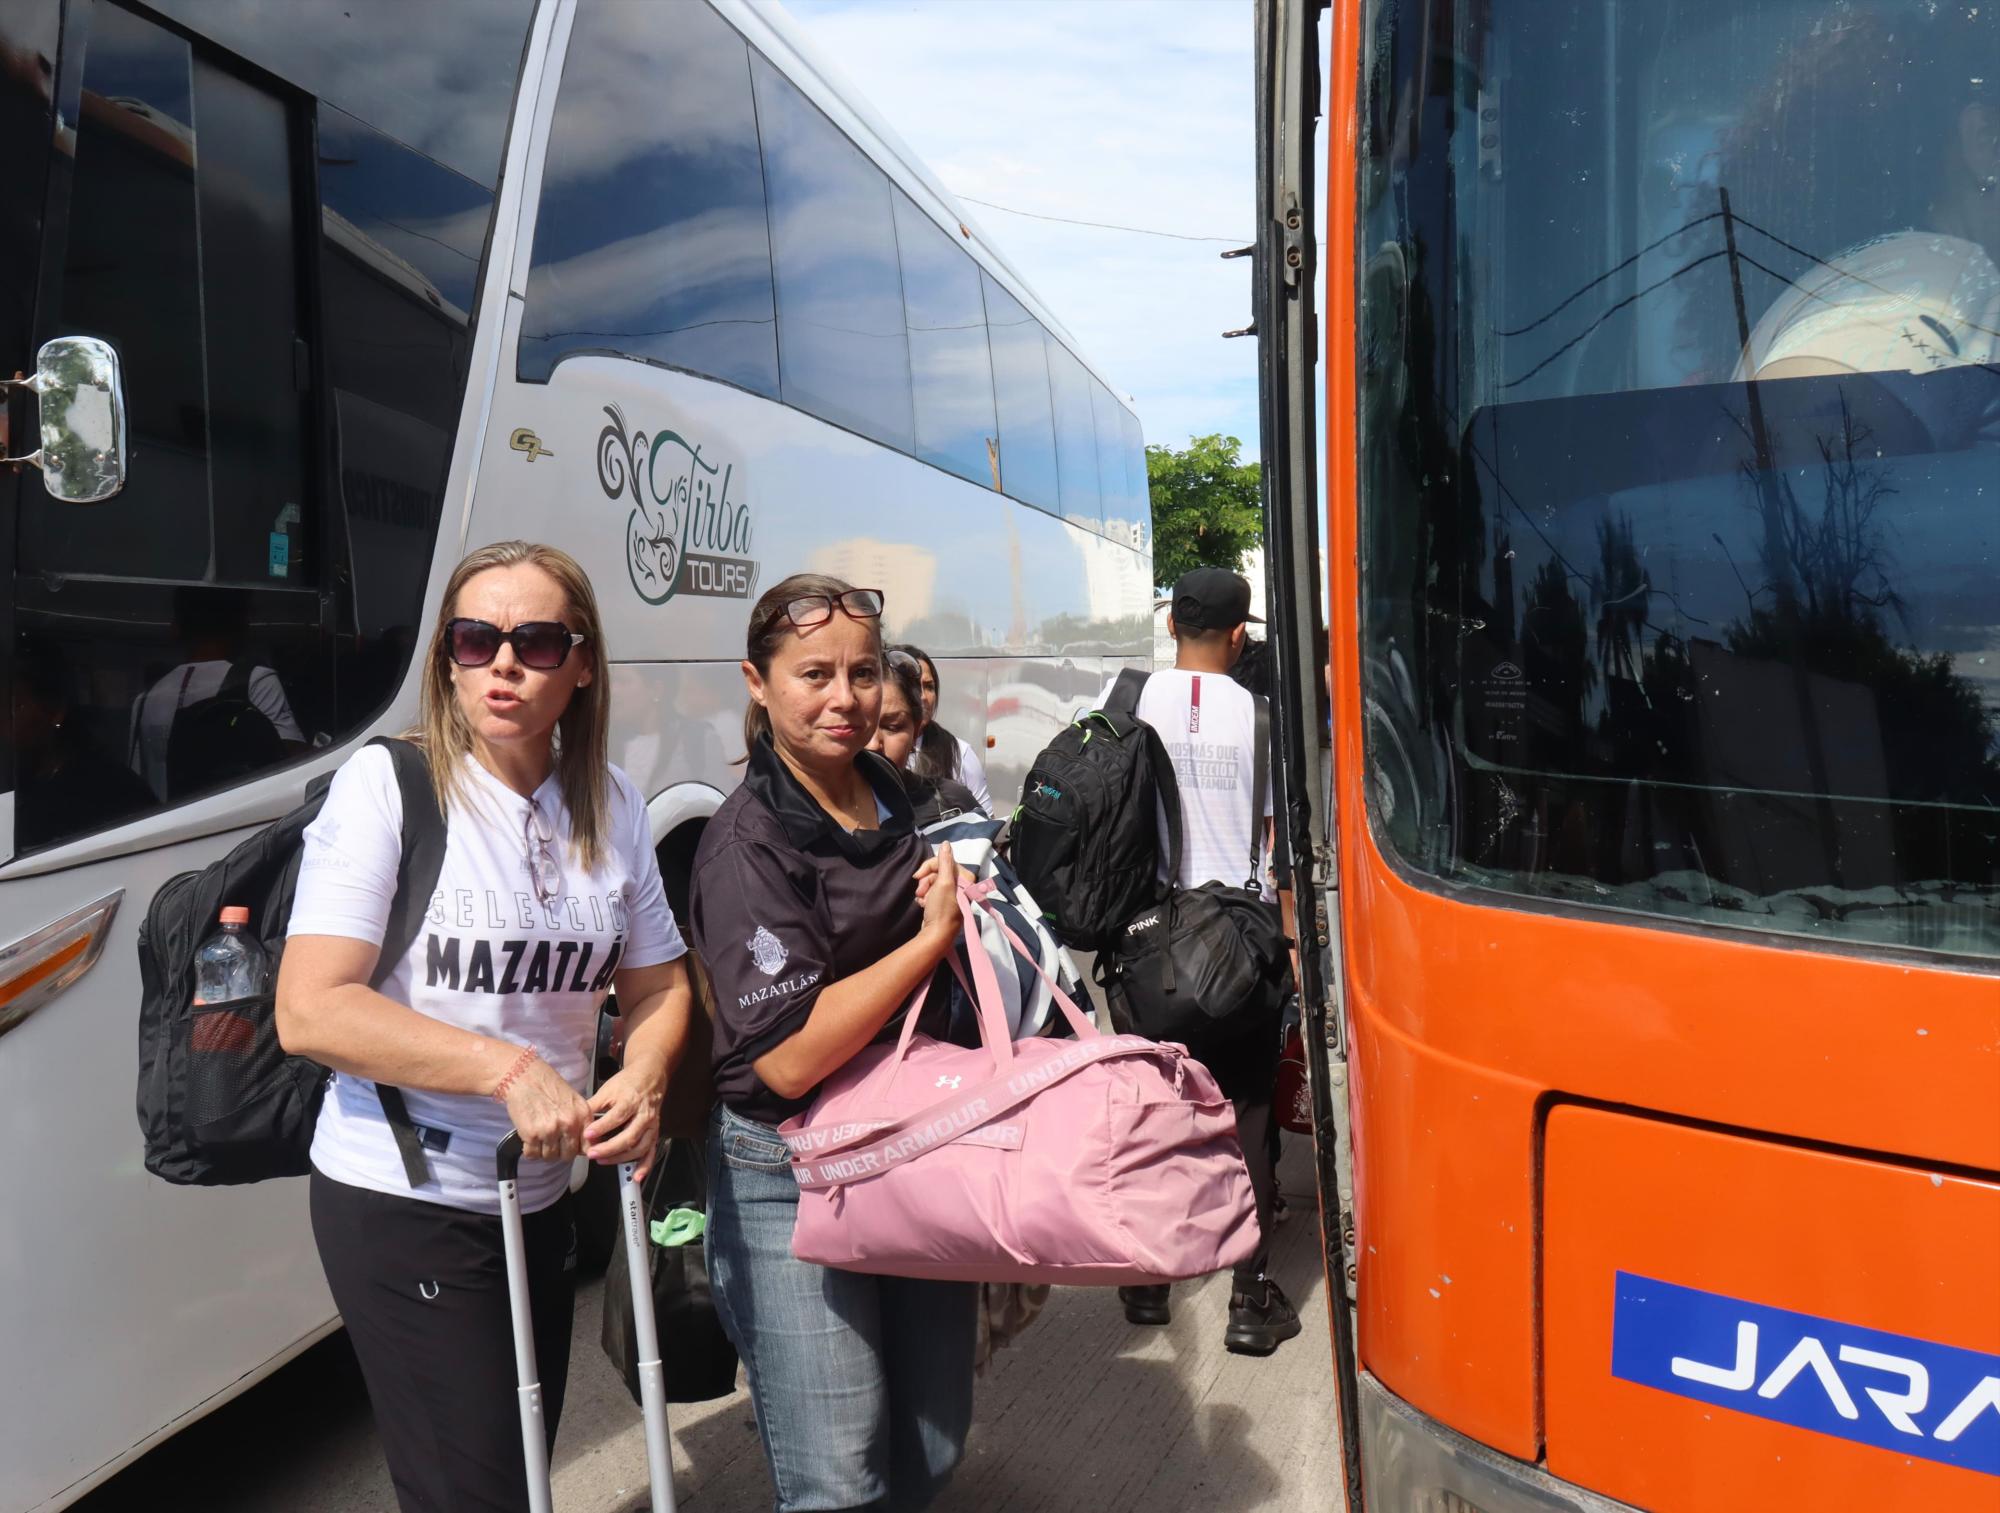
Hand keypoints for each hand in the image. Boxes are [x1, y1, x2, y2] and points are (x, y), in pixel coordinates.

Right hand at [502, 1053, 590, 1164]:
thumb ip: (581, 1122)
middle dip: (560, 1152)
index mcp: (582, 1115)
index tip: (571, 1148)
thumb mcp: (574, 1101)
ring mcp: (550, 1130)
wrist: (525, 1077)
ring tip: (540, 1137)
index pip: (587, 1147)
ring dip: (543, 1151)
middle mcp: (568, 1124)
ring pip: (549, 1157)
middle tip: (553, 1142)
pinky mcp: (531, 1135)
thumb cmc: (548, 1087)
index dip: (578, 1150)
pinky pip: (532, 1154)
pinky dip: (530, 1150)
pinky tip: (530, 1138)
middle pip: (568, 1155)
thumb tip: (585, 1145)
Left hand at [584, 1057, 665, 1181]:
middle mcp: (643, 1114)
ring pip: (640, 1146)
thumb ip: (593, 1106)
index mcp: (631, 1101)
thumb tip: (576, 1119)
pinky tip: (636, 1176)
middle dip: (609, 1147)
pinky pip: (651, 1152)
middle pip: (629, 1135)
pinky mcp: (654, 1133)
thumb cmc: (628, 1084)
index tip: (587, 1135)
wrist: (649, 1077)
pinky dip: (645, 1166)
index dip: (601, 1127)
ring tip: (603, 1161)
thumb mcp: (608, 1090)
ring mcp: (650, 1125)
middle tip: (592, 1153)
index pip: (617, 1116)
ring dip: (622, 1158)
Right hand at [913, 841, 961, 950]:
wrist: (936, 935)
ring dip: (924, 889)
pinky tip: (923, 903)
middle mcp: (961, 885)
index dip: (929, 867)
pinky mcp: (943, 903)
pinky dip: (926, 896)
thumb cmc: (941, 908)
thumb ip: (945, 862)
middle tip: (920, 890)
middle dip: (926, 880)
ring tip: (922, 899)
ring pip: (933, 882)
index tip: (918, 875)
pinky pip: (932, 892)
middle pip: (938, 872)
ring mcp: (952, 895)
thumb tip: (946, 843)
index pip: (945, 862)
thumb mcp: (943, 882)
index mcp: (965, 879)